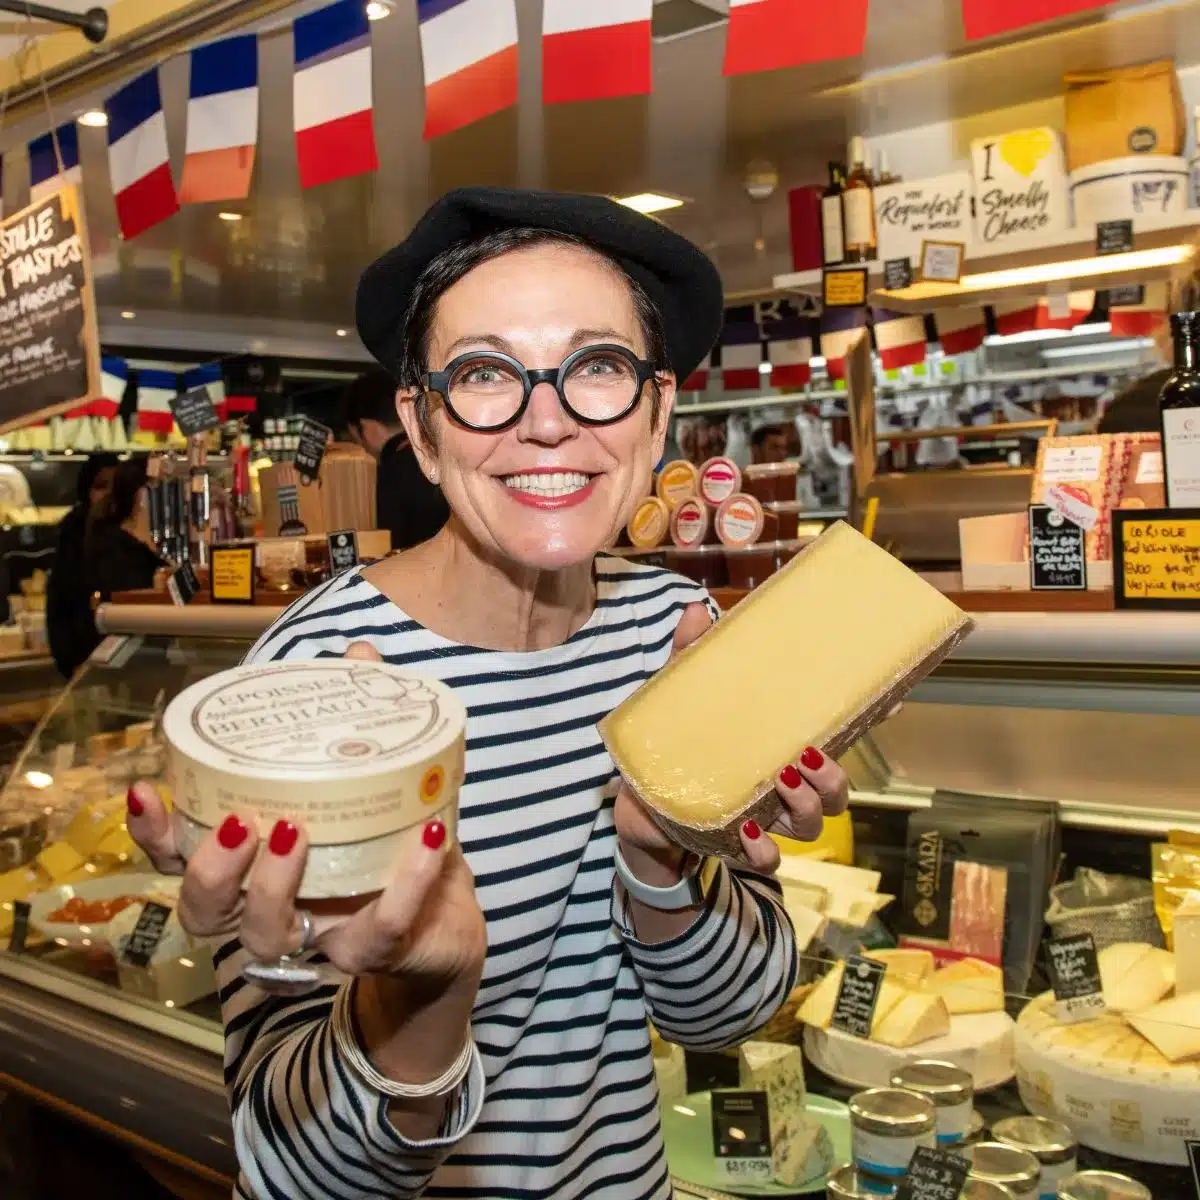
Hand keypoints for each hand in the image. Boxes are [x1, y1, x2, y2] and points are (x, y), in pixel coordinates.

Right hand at [127, 642, 486, 1086]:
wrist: (448, 919)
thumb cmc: (390, 844)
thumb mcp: (373, 776)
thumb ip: (360, 718)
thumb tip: (360, 655)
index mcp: (255, 866)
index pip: (180, 857)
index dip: (154, 832)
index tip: (145, 790)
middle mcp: (272, 910)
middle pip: (205, 911)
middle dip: (210, 870)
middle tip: (239, 820)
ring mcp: (319, 938)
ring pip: (268, 934)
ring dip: (274, 884)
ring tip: (294, 830)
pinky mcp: (378, 950)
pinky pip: (380, 929)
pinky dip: (404, 885)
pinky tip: (428, 839)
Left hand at [614, 602, 853, 878]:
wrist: (639, 801)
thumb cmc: (674, 741)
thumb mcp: (682, 692)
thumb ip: (691, 653)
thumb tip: (697, 609)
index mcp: (779, 742)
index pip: (837, 732)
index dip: (871, 718)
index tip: (891, 701)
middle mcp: (783, 783)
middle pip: (836, 790)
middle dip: (833, 777)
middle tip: (806, 756)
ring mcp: (764, 816)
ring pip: (812, 823)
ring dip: (808, 805)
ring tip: (783, 780)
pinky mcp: (735, 843)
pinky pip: (766, 859)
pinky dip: (763, 850)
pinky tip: (749, 832)